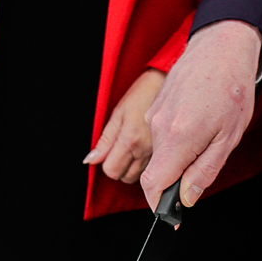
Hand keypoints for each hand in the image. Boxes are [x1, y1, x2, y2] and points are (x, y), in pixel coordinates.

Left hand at [85, 69, 164, 183]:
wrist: (169, 84)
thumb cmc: (144, 93)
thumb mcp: (119, 112)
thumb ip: (105, 140)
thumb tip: (91, 159)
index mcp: (131, 140)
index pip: (112, 170)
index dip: (108, 163)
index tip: (110, 153)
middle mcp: (146, 150)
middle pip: (125, 177)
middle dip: (121, 166)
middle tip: (122, 149)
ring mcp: (159, 153)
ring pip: (140, 176)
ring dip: (134, 167)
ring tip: (136, 148)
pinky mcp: (170, 151)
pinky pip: (154, 168)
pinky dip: (148, 164)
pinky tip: (148, 149)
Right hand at [139, 20, 260, 208]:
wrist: (221, 46)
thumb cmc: (232, 88)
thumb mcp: (229, 138)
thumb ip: (204, 171)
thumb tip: (187, 197)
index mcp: (177, 138)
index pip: (152, 184)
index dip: (160, 203)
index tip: (172, 211)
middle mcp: (158, 126)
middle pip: (159, 168)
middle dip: (179, 174)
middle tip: (208, 154)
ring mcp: (153, 113)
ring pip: (162, 150)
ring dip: (181, 151)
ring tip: (208, 128)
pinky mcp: (154, 104)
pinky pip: (161, 131)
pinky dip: (178, 134)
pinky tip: (199, 116)